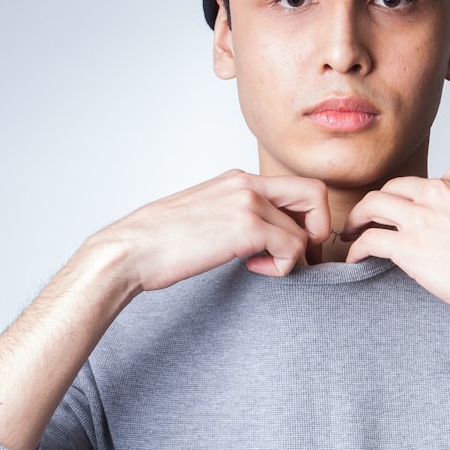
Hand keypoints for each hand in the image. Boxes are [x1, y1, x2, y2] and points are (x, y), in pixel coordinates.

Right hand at [91, 170, 331, 292]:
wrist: (130, 250)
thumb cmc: (161, 242)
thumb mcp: (207, 215)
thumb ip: (236, 216)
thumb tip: (262, 239)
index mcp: (239, 180)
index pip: (298, 187)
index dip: (308, 218)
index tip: (295, 246)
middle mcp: (247, 184)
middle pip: (315, 194)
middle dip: (319, 232)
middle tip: (300, 259)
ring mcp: (248, 202)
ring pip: (305, 230)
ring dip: (293, 257)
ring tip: (262, 266)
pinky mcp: (246, 227)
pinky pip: (292, 248)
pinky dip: (282, 267)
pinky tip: (252, 269)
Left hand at [344, 167, 449, 322]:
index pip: (421, 183)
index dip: (408, 201)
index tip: (401, 216)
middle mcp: (437, 191)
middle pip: (391, 189)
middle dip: (374, 203)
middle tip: (363, 219)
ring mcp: (422, 217)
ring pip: (373, 205)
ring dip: (356, 219)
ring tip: (349, 234)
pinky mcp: (410, 246)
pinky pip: (370, 240)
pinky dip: (356, 247)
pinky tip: (354, 257)